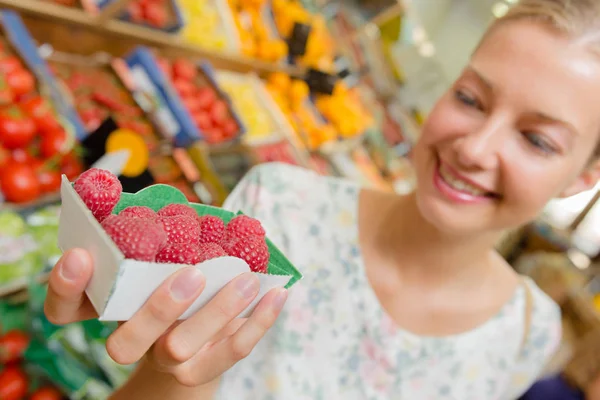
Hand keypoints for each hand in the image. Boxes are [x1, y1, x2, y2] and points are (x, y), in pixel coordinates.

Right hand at [45, 248, 287, 386]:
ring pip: (180, 350)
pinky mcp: (204, 370)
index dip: (64, 287)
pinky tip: (277, 293)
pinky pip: (232, 353)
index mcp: (108, 310)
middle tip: (192, 274)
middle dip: (157, 309)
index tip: (81, 254)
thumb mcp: (152, 254)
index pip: (64, 310)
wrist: (194, 348)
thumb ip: (137, 228)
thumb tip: (112, 180)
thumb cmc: (171, 282)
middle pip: (124, 344)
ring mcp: (167, 361)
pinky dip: (258, 323)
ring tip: (245, 279)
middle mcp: (130, 342)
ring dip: (215, 313)